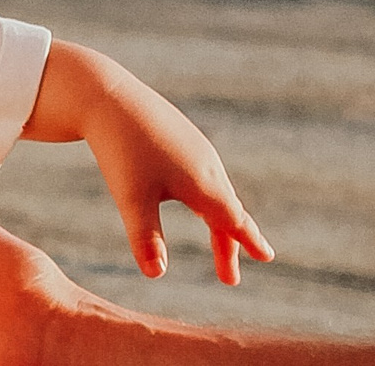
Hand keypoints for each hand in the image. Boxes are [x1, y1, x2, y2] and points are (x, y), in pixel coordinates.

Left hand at [24, 42, 273, 284]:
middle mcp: (206, 164)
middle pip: (226, 211)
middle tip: (229, 279)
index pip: (233, 220)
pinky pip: (204, 174)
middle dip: (230, 244)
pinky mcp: (180, 137)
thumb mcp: (131, 197)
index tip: (268, 257)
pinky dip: (208, 199)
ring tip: (220, 244)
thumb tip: (156, 275)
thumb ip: (145, 238)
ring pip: (215, 192)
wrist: (106, 95)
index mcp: (202, 182)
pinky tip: (197, 202)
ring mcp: (194, 148)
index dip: (249, 241)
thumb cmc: (120, 149)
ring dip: (219, 222)